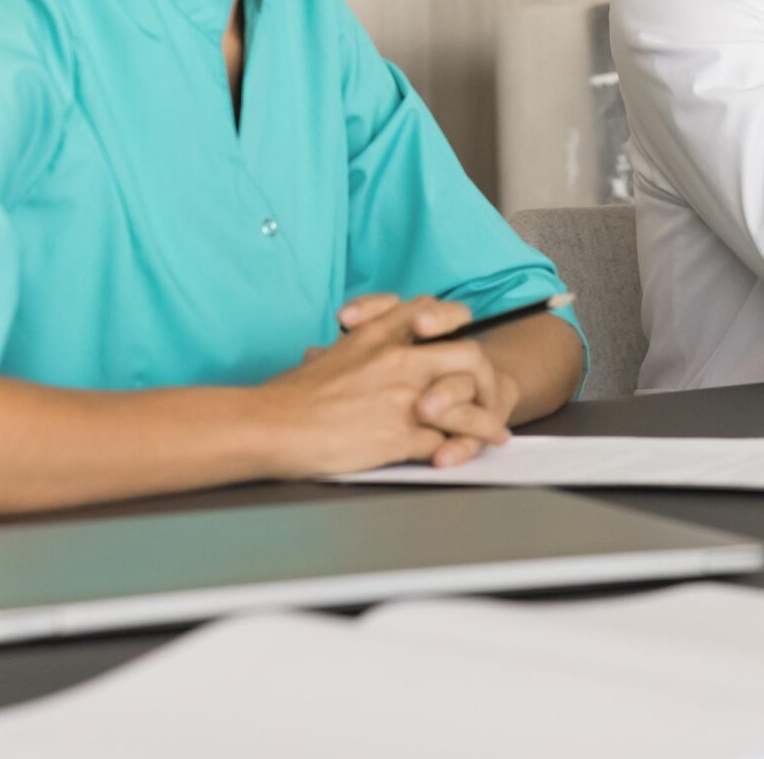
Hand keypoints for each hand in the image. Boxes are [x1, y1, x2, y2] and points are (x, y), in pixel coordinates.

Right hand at [264, 295, 513, 475]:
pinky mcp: (402, 435)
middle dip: (482, 375)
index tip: (454, 331)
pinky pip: (446, 439)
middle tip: (485, 389)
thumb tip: (333, 357)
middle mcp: (399, 359)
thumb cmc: (284, 397)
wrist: (269, 426)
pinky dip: (460, 448)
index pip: (428, 310)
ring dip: (484, 419)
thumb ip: (345, 353)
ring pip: (467, 400)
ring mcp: (405, 397)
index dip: (448, 318)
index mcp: (376, 335)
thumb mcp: (321, 358)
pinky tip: (466, 455)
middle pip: (467, 353)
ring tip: (495, 432)